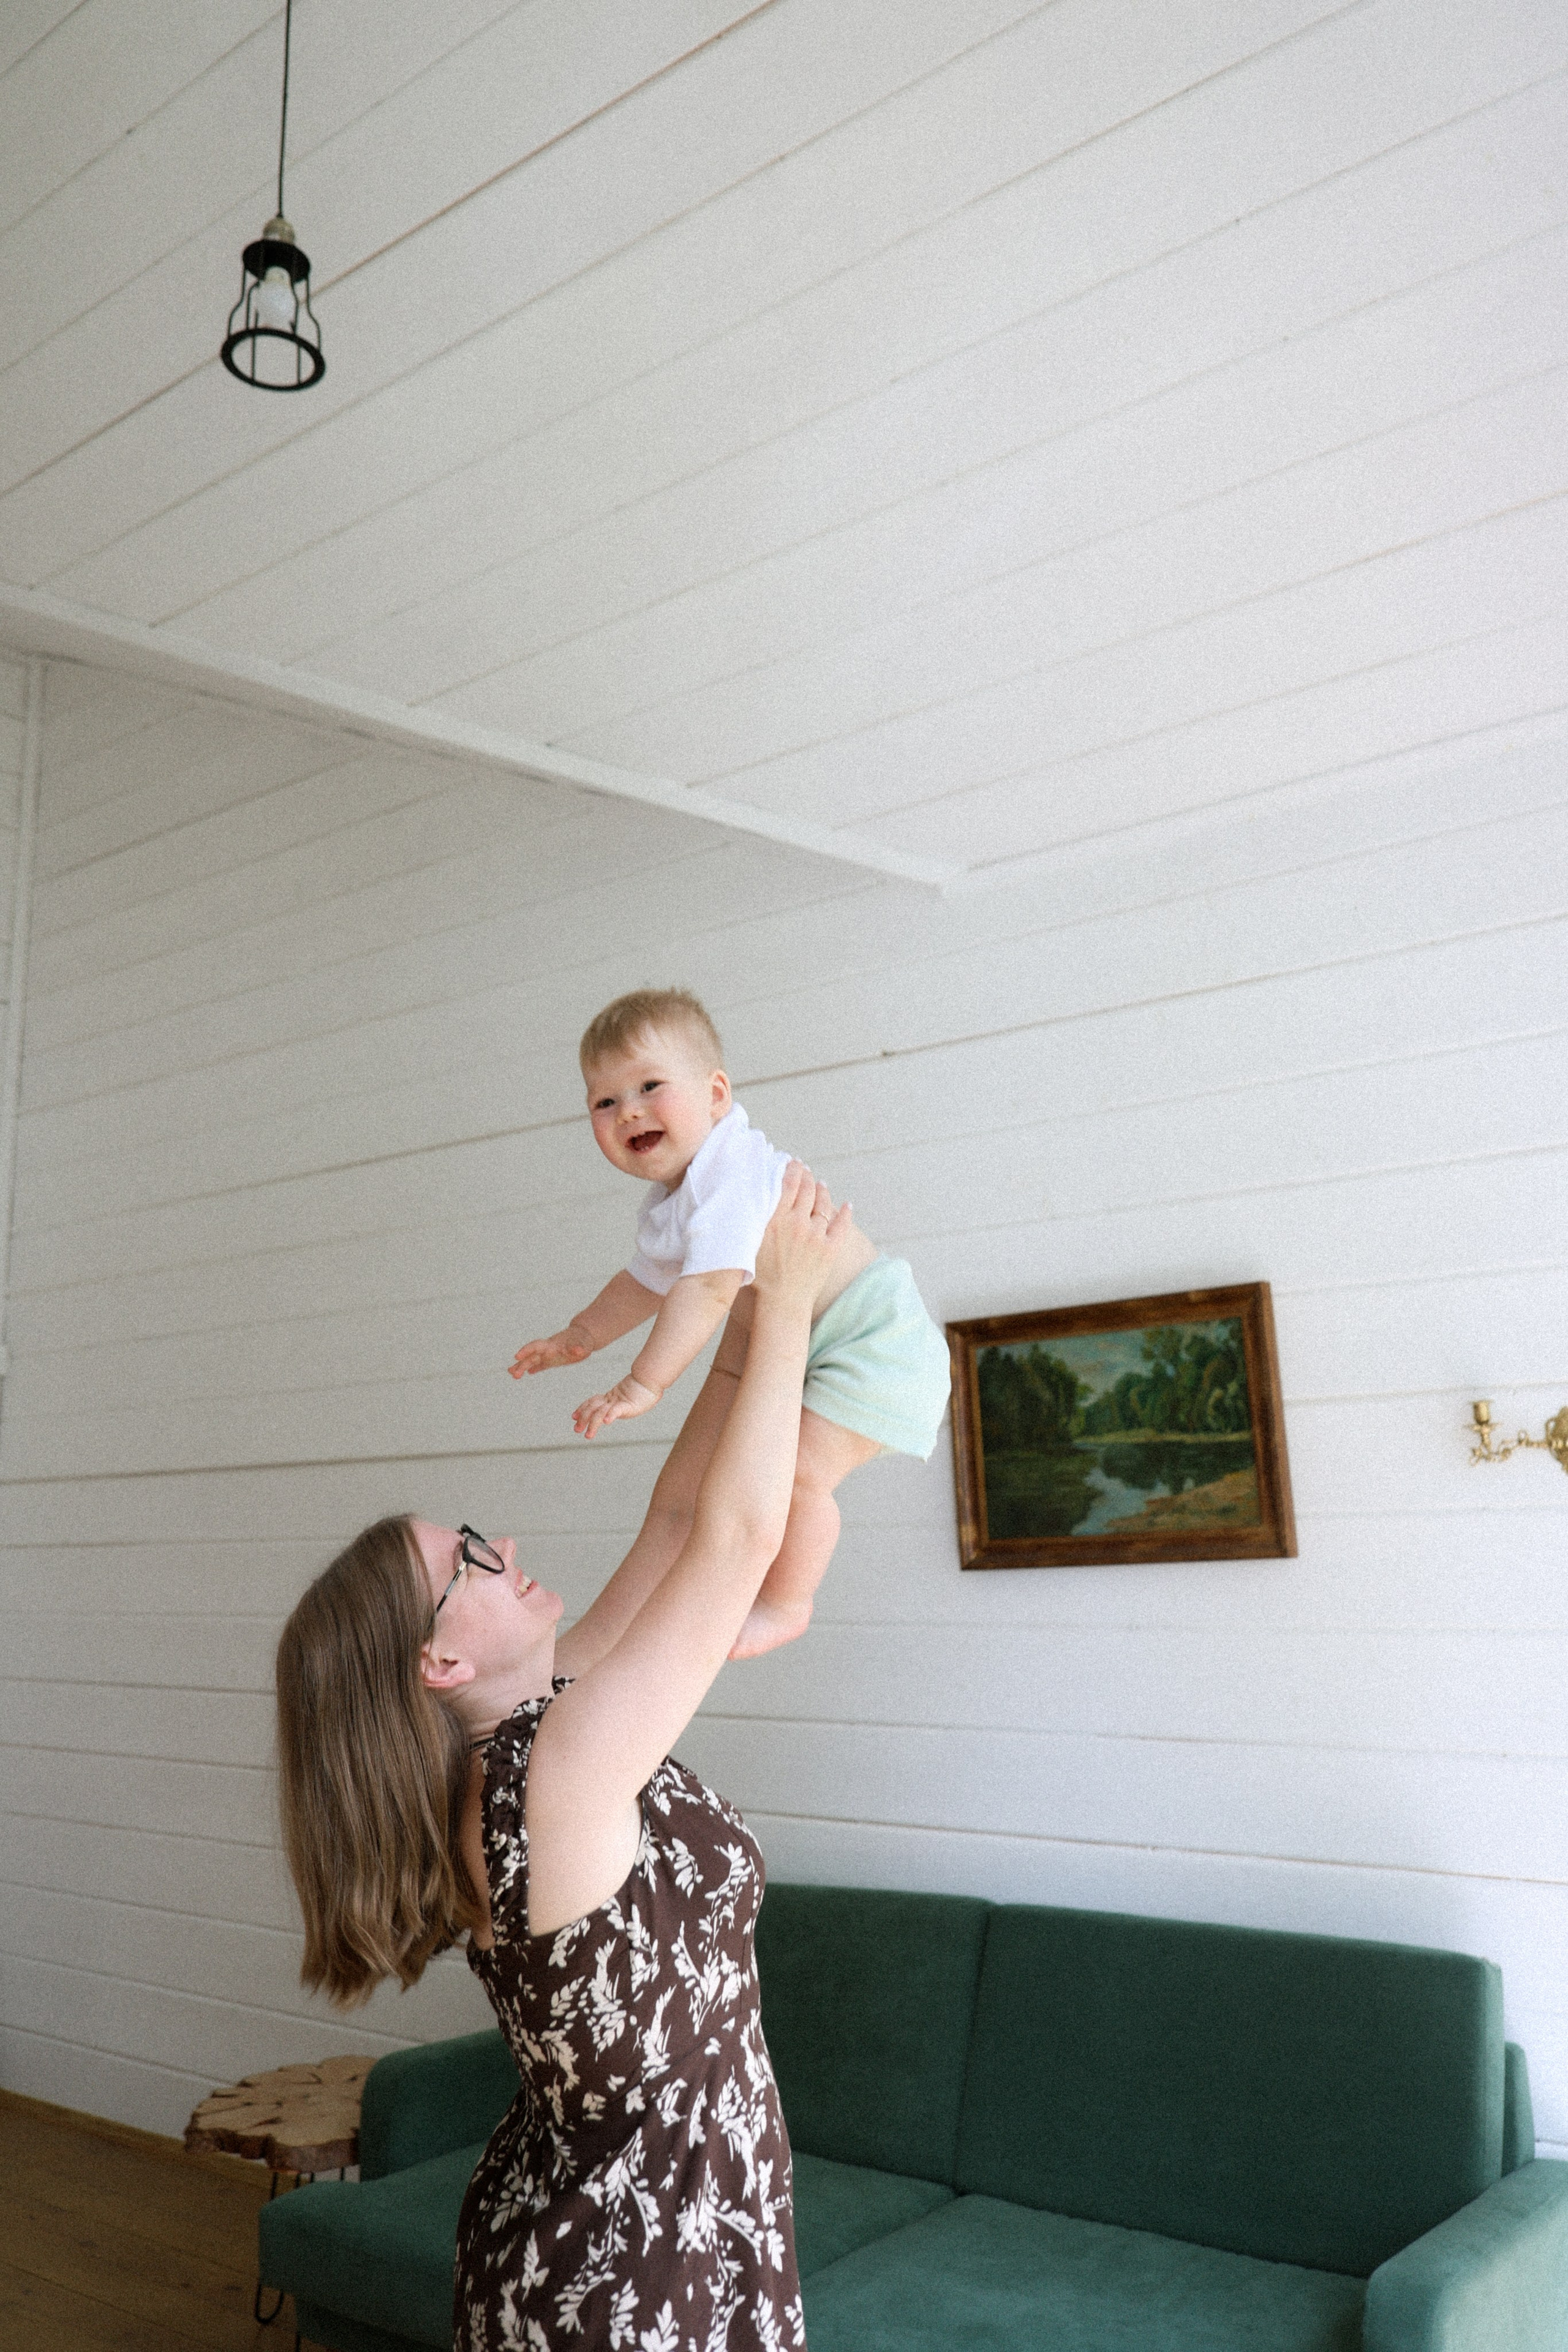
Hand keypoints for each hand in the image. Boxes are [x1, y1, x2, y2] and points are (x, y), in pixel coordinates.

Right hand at [509, 1328, 592, 1378]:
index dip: (526, 1350)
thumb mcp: (583, 1344)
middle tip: (513, 1374)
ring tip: (513, 1375)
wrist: (583, 1335)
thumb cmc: (583, 1339)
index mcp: (552, 1344)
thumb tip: (578, 1351)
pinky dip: (534, 1368)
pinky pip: (541, 1365)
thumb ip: (578, 1348)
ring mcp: (549, 1354)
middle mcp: (548, 1349)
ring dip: (523, 1367)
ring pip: (533, 1361)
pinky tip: (527, 1373)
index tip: (517, 1356)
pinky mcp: (553, 1360)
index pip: (536, 1346)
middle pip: (531, 1356)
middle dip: (522, 1364)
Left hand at [573, 1374, 662, 1439]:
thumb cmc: (645, 1390)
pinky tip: (606, 1422)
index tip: (574, 1416)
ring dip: (593, 1424)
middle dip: (583, 1418)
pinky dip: (610, 1416)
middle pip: (593, 1407)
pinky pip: (616, 1410)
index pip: (593, 1402)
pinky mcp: (627, 1404)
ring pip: (601, 1412)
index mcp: (612, 1397)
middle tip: (576, 1429)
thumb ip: (621, 1404)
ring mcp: (619, 1401)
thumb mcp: (629, 1399)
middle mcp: (612, 1399)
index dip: (582, 1408)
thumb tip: (615, 1408)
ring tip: (588, 1435)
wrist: (652, 1378)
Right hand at [752, 1161, 849, 1305]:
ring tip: (820, 1184)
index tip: (792, 1162)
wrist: (781, 1304)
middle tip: (804, 1169)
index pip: (788, 1184)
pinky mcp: (830, 1249)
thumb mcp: (748, 1242)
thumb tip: (754, 1197)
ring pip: (823, 1204)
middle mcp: (798, 1223)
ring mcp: (816, 1236)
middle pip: (807, 1189)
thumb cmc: (758, 1277)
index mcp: (776, 1219)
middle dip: (806, 1175)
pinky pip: (842, 1225)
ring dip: (822, 1190)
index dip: (792, 1169)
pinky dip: (846, 1213)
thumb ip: (753, 1219)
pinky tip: (847, 1205)